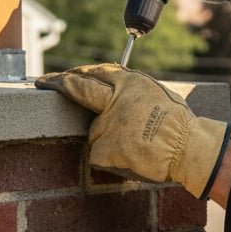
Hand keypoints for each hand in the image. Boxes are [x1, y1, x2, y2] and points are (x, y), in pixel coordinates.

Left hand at [35, 64, 230, 198]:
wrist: (187, 148)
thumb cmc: (177, 123)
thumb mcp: (155, 93)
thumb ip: (129, 90)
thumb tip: (111, 89)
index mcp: (129, 82)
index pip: (93, 74)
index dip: (72, 75)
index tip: (55, 76)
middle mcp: (114, 99)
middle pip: (78, 90)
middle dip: (58, 83)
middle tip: (43, 82)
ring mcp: (106, 124)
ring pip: (96, 132)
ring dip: (108, 138)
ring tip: (137, 143)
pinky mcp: (103, 148)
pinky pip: (100, 154)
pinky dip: (112, 157)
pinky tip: (132, 156)